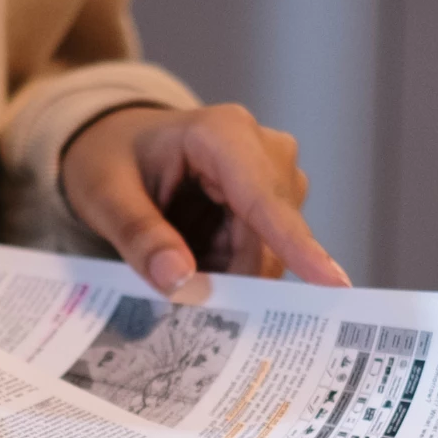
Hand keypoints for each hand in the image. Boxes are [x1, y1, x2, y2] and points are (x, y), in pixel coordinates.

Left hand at [60, 103, 351, 292]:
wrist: (116, 144)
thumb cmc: (109, 158)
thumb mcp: (104, 196)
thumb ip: (139, 237)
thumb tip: (181, 282)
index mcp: (222, 133)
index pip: (264, 198)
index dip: (297, 244)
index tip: (332, 283)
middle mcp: (263, 149)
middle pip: (270, 235)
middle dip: (232, 275)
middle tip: (185, 303)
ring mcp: (274, 176)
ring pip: (269, 251)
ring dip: (226, 272)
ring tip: (176, 262)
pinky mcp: (273, 202)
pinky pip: (262, 253)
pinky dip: (228, 268)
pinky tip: (195, 259)